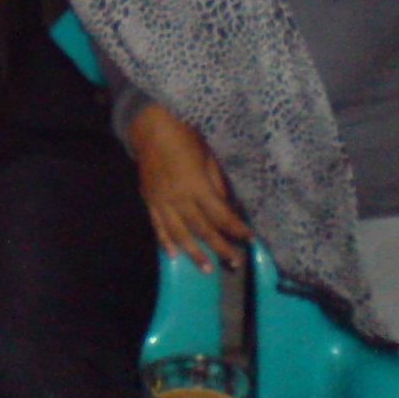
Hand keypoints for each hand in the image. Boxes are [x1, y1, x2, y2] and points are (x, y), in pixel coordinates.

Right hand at [128, 102, 251, 271]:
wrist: (150, 128)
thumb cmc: (184, 136)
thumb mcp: (208, 155)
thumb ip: (217, 183)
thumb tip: (226, 206)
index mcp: (197, 185)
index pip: (220, 214)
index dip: (236, 228)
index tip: (249, 239)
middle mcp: (179, 198)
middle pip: (202, 229)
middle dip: (220, 247)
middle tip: (234, 263)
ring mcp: (161, 202)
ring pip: (179, 234)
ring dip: (194, 253)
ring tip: (207, 269)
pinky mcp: (149, 201)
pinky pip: (157, 226)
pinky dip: (165, 242)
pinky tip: (173, 256)